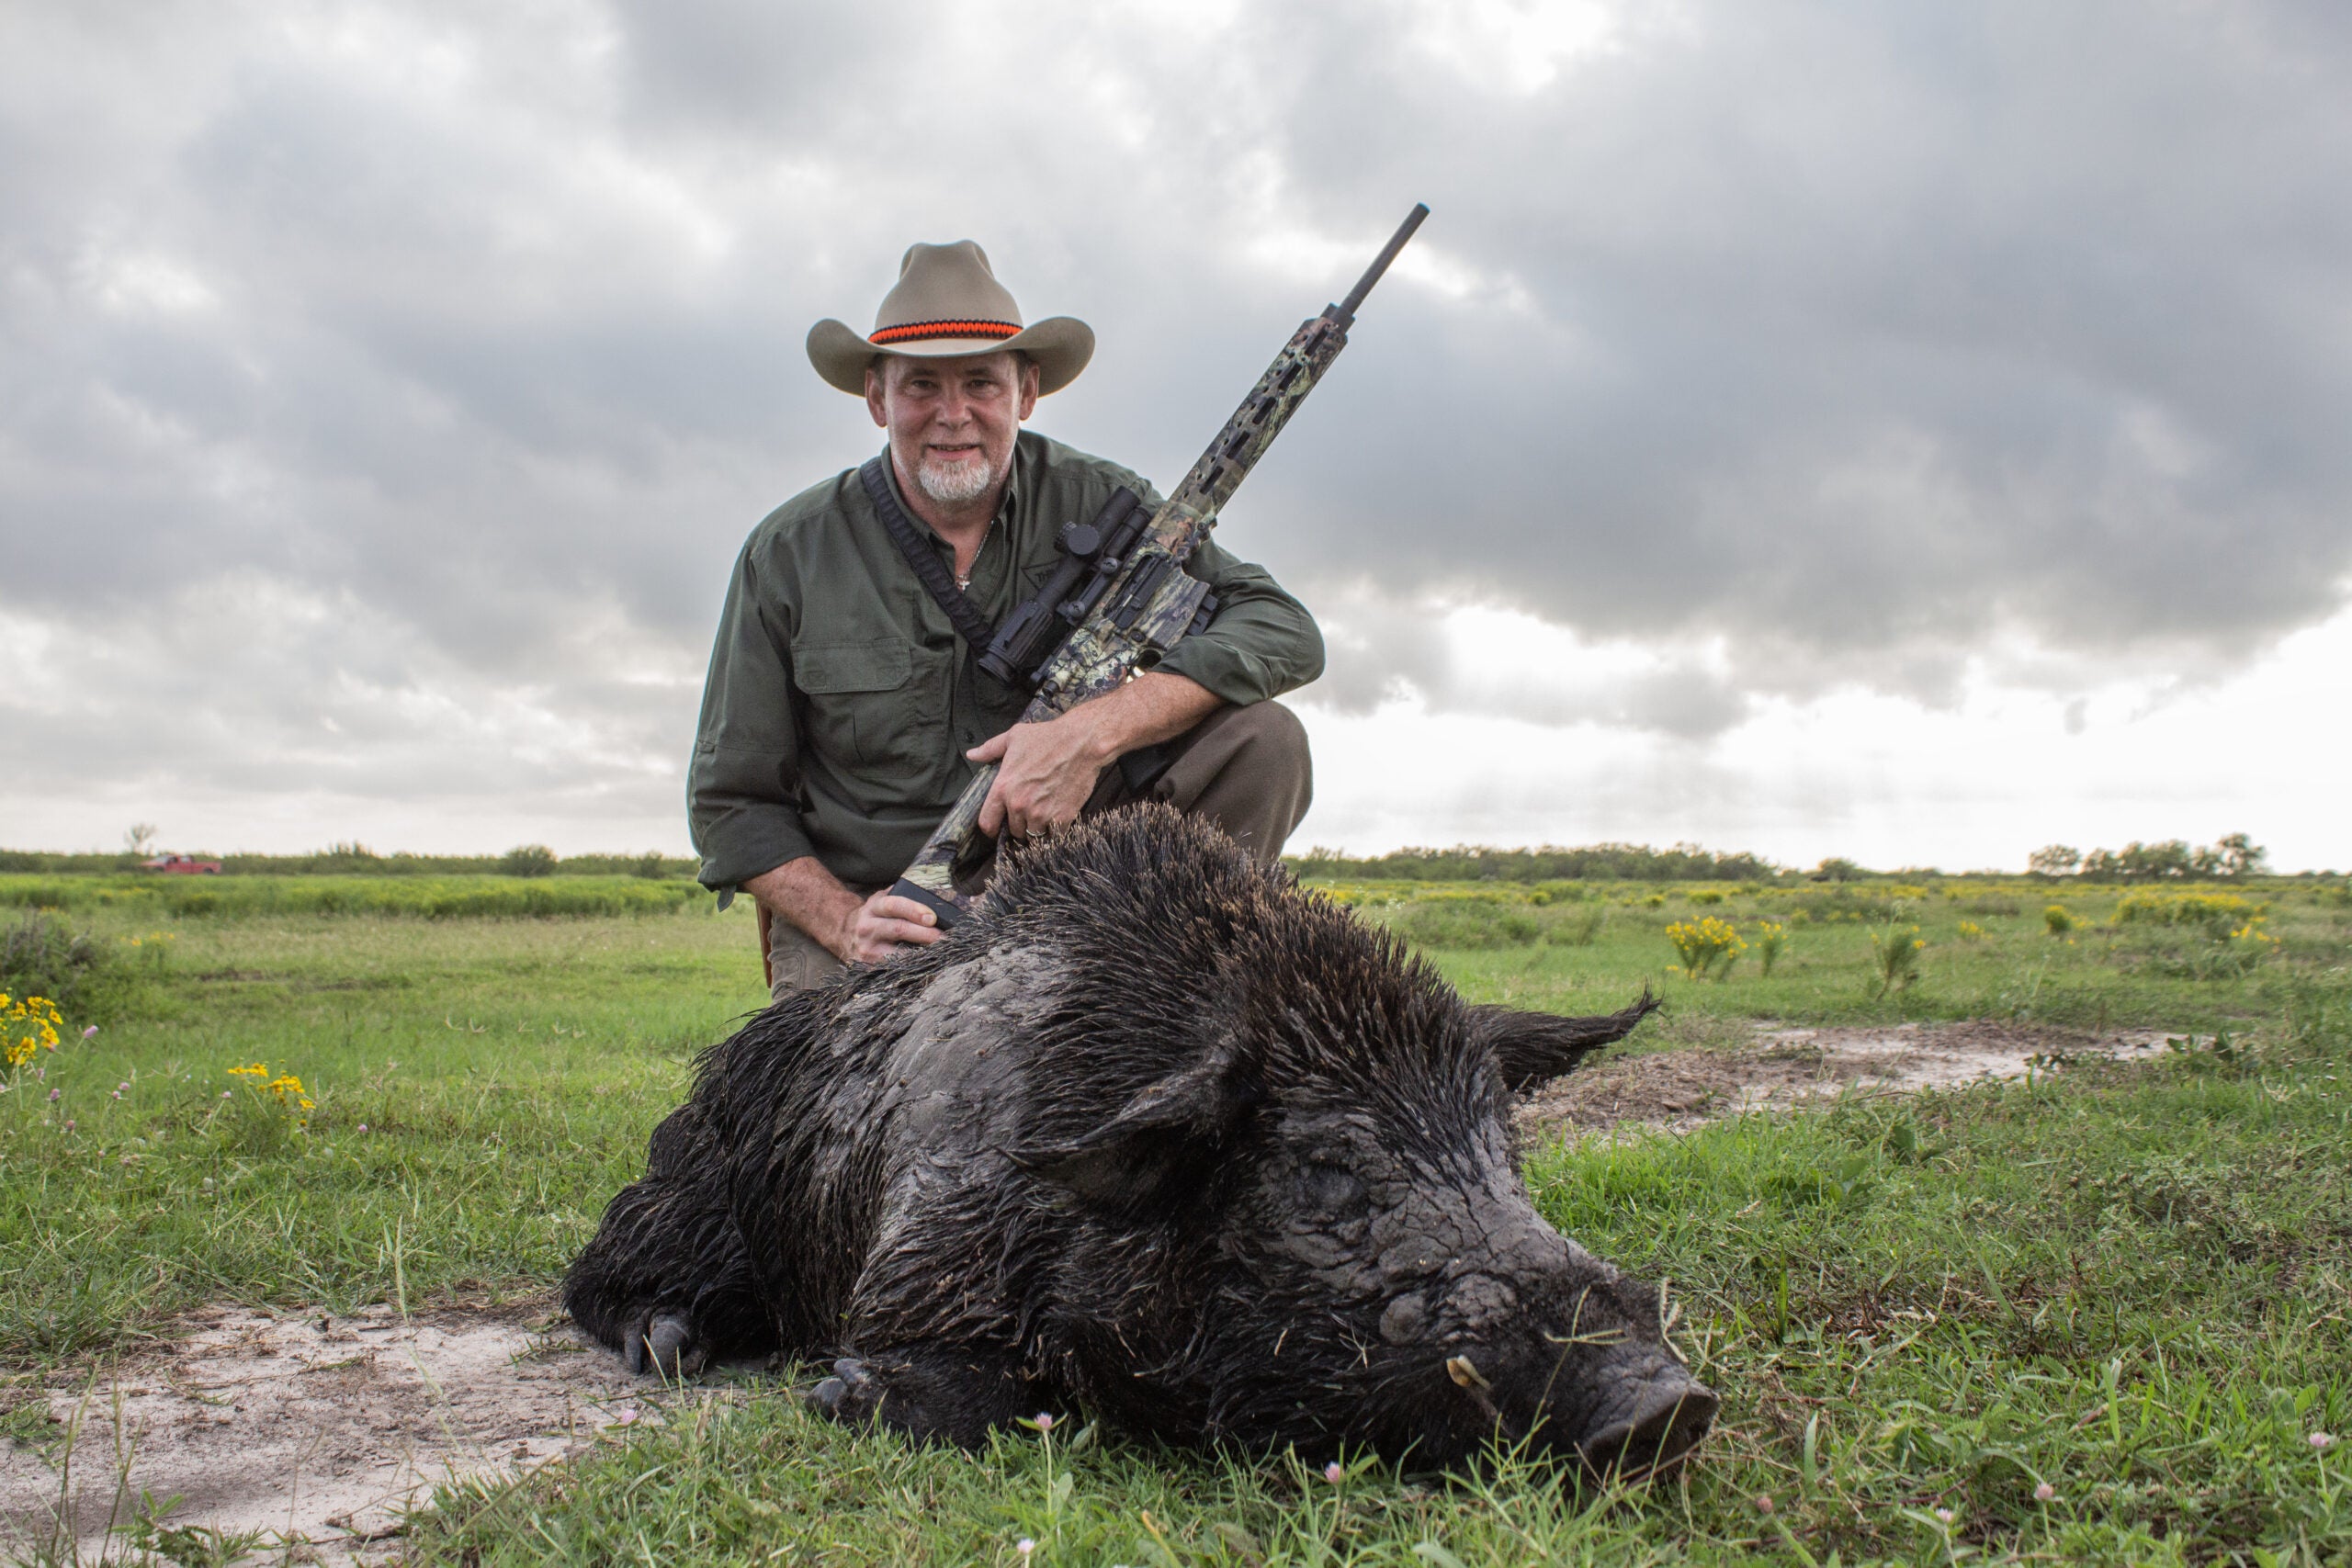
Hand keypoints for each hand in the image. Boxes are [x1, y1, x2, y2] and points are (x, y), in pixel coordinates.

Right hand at [832, 887, 943, 962]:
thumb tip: (935, 899)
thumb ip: (903, 896)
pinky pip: (894, 969)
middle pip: (898, 929)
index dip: (914, 910)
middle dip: (924, 934)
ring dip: (921, 954)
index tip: (932, 917)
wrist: (845, 934)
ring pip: (897, 953)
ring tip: (940, 954)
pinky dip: (912, 968)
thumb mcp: (883, 901)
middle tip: (945, 938)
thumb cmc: (875, 916)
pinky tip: (926, 967)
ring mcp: (867, 949)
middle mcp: (867, 927)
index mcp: (874, 907)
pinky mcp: (868, 967)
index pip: (894, 905)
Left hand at [967, 710, 1110, 840]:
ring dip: (1038, 828)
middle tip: (1029, 811)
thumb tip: (972, 754)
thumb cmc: (1047, 737)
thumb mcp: (1014, 737)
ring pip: (1034, 835)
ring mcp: (1042, 814)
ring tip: (1045, 814)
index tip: (997, 827)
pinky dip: (1056, 829)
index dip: (991, 828)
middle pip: (1014, 831)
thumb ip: (990, 749)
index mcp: (1004, 788)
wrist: (1082, 742)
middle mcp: (1019, 805)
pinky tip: (1059, 816)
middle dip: (1020, 823)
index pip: (987, 822)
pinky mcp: (1062, 818)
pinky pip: (1055, 835)